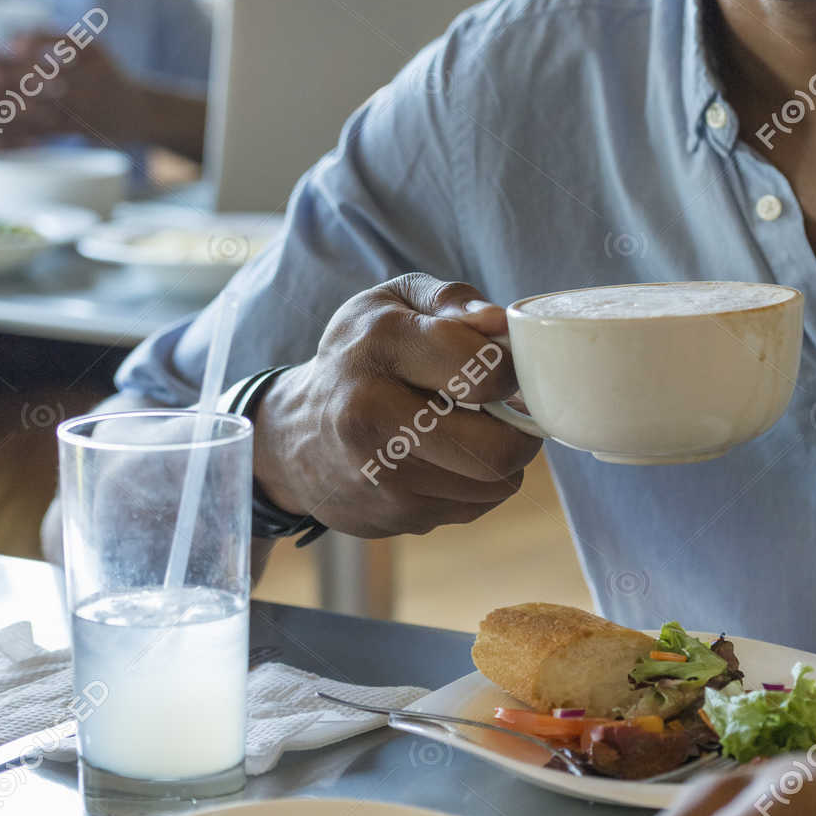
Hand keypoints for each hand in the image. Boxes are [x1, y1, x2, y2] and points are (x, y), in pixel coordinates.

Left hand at [0, 31, 140, 144]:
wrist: (140, 112)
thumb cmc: (106, 75)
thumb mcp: (93, 49)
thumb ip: (56, 38)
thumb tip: (13, 36)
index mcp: (92, 52)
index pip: (55, 45)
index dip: (26, 46)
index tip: (2, 47)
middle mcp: (90, 78)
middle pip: (43, 77)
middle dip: (8, 78)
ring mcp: (85, 106)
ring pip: (41, 107)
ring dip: (7, 108)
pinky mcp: (79, 129)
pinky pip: (45, 130)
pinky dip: (20, 130)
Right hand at [252, 274, 541, 536]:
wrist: (294, 432)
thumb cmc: (361, 354)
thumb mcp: (393, 303)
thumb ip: (452, 301)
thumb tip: (500, 323)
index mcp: (380, 345)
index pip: (483, 370)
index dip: (512, 371)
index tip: (505, 370)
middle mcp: (371, 412)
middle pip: (497, 448)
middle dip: (522, 431)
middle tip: (511, 412)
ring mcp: (379, 473)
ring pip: (493, 483)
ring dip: (502, 459)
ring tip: (475, 430)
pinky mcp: (390, 514)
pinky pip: (473, 506)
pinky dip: (475, 483)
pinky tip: (448, 458)